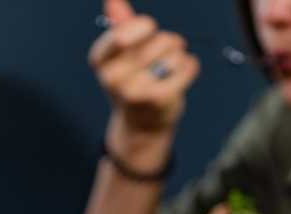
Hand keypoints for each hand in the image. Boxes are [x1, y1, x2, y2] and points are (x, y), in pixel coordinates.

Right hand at [90, 0, 199, 164]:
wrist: (141, 124)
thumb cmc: (132, 81)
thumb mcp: (122, 55)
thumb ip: (120, 25)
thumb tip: (113, 0)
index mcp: (101, 61)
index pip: (122, 33)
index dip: (143, 26)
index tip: (149, 29)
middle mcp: (113, 78)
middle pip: (157, 40)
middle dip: (168, 40)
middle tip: (167, 50)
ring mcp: (135, 91)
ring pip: (174, 53)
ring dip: (179, 55)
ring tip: (171, 67)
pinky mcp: (158, 99)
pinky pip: (186, 66)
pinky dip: (190, 66)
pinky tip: (184, 71)